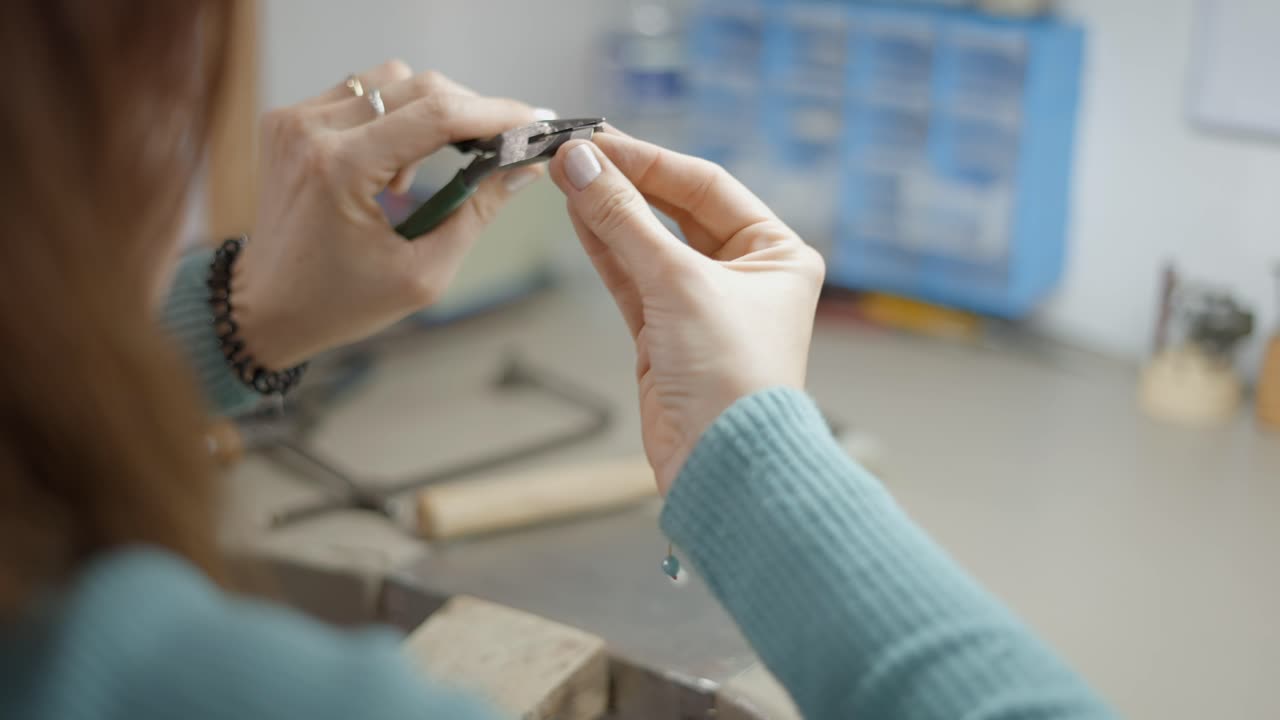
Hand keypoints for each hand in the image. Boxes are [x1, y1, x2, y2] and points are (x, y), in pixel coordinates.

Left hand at [235, 62, 548, 367]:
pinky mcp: (288, 119)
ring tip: (421, 175)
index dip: (495, 114)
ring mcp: (294, 120)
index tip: (533, 122)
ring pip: (391, 81)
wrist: (265, 307)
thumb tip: (523, 167)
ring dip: (426, 115)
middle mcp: (311, 131)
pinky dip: (392, 119)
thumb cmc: (340, 302)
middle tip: (499, 145)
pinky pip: (361, 94)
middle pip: (417, 85)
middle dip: (469, 112)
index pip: (436, 115)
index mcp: (340, 170)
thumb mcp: (423, 273)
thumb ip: (477, 212)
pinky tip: (389, 167)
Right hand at [549, 132, 824, 493]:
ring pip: (647, 245)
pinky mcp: (667, 337)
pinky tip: (578, 216)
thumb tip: (583, 164)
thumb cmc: (733, 377)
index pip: (706, 186)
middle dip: (626, 184)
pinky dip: (605, 250)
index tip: (598, 140)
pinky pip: (632, 280)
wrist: (724, 467)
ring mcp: (703, 306)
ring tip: (565, 177)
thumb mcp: (678, 283)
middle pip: (676, 212)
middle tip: (574, 155)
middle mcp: (745, 275)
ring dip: (608, 213)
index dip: (650, 160)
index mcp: (777, 252)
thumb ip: (625, 220)